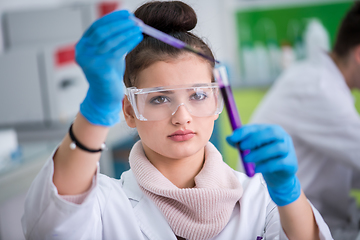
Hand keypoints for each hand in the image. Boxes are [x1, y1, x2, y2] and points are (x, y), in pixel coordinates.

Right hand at [76, 10, 142, 125]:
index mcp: (83, 46)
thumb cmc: (108, 74)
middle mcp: (83, 52)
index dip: (112, 18)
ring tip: (139, 28)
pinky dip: (128, 42)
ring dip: (126, 32)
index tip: (126, 13)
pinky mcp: (100, 69)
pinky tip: (137, 38)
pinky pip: (116, 51)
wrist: (104, 96)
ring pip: (109, 40)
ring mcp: (90, 61)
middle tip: (134, 20)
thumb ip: (112, 40)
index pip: (96, 26)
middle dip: (120, 24)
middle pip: (101, 31)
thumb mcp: (108, 54)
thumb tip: (128, 22)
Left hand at [226, 124, 300, 205]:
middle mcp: (283, 137)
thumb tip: (228, 138)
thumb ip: (240, 142)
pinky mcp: (291, 163)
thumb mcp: (251, 149)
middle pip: (272, 133)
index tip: (233, 138)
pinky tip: (257, 169)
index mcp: (271, 130)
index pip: (258, 127)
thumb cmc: (263, 157)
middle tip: (242, 148)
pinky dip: (266, 166)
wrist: (278, 175)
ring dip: (259, 154)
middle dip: (255, 139)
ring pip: (277, 148)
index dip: (245, 132)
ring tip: (247, 160)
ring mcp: (289, 150)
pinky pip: (280, 163)